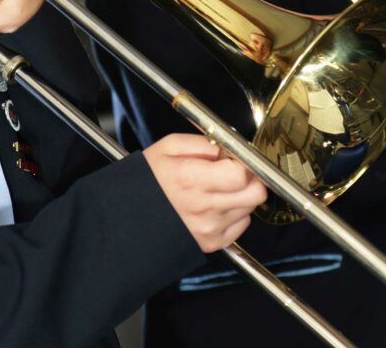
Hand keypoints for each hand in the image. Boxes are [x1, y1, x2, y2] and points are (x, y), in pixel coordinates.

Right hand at [143, 134, 266, 252]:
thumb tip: (229, 149)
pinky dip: (235, 214)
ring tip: (218, 189)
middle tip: (235, 172)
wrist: (129, 216)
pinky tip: (215, 206)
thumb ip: (204, 143)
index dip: (243, 162)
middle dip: (251, 179)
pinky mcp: (211, 243)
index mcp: (192, 178)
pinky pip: (241, 226)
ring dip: (241, 196)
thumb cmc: (148, 180)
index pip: (242, 172)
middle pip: (255, 193)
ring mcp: (209, 228)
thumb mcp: (169, 147)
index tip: (235, 159)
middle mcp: (204, 206)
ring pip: (250, 208)